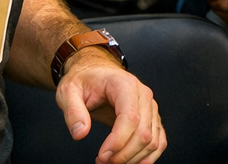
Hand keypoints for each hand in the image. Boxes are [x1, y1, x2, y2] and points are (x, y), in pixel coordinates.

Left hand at [56, 48, 165, 163]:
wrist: (96, 73)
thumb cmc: (84, 81)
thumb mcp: (68, 91)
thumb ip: (73, 111)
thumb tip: (80, 133)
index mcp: (124, 85)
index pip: (130, 117)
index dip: (118, 141)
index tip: (101, 156)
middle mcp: (143, 95)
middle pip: (143, 133)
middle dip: (123, 154)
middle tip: (102, 162)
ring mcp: (151, 107)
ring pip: (153, 140)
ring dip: (133, 159)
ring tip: (111, 163)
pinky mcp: (152, 118)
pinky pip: (159, 141)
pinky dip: (147, 157)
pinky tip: (131, 163)